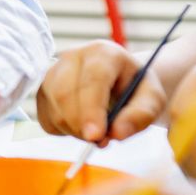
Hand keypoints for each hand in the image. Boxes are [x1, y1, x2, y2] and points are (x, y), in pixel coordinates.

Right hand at [37, 39, 165, 144]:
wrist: (122, 83)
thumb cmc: (137, 89)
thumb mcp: (152, 100)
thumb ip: (140, 116)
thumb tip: (116, 134)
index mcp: (103, 52)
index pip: (92, 78)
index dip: (91, 109)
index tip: (95, 136)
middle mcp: (73, 56)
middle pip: (64, 92)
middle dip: (80, 125)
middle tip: (101, 141)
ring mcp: (53, 71)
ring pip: (53, 106)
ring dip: (73, 129)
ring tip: (96, 132)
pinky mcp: (43, 90)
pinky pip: (45, 117)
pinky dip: (62, 130)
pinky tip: (81, 126)